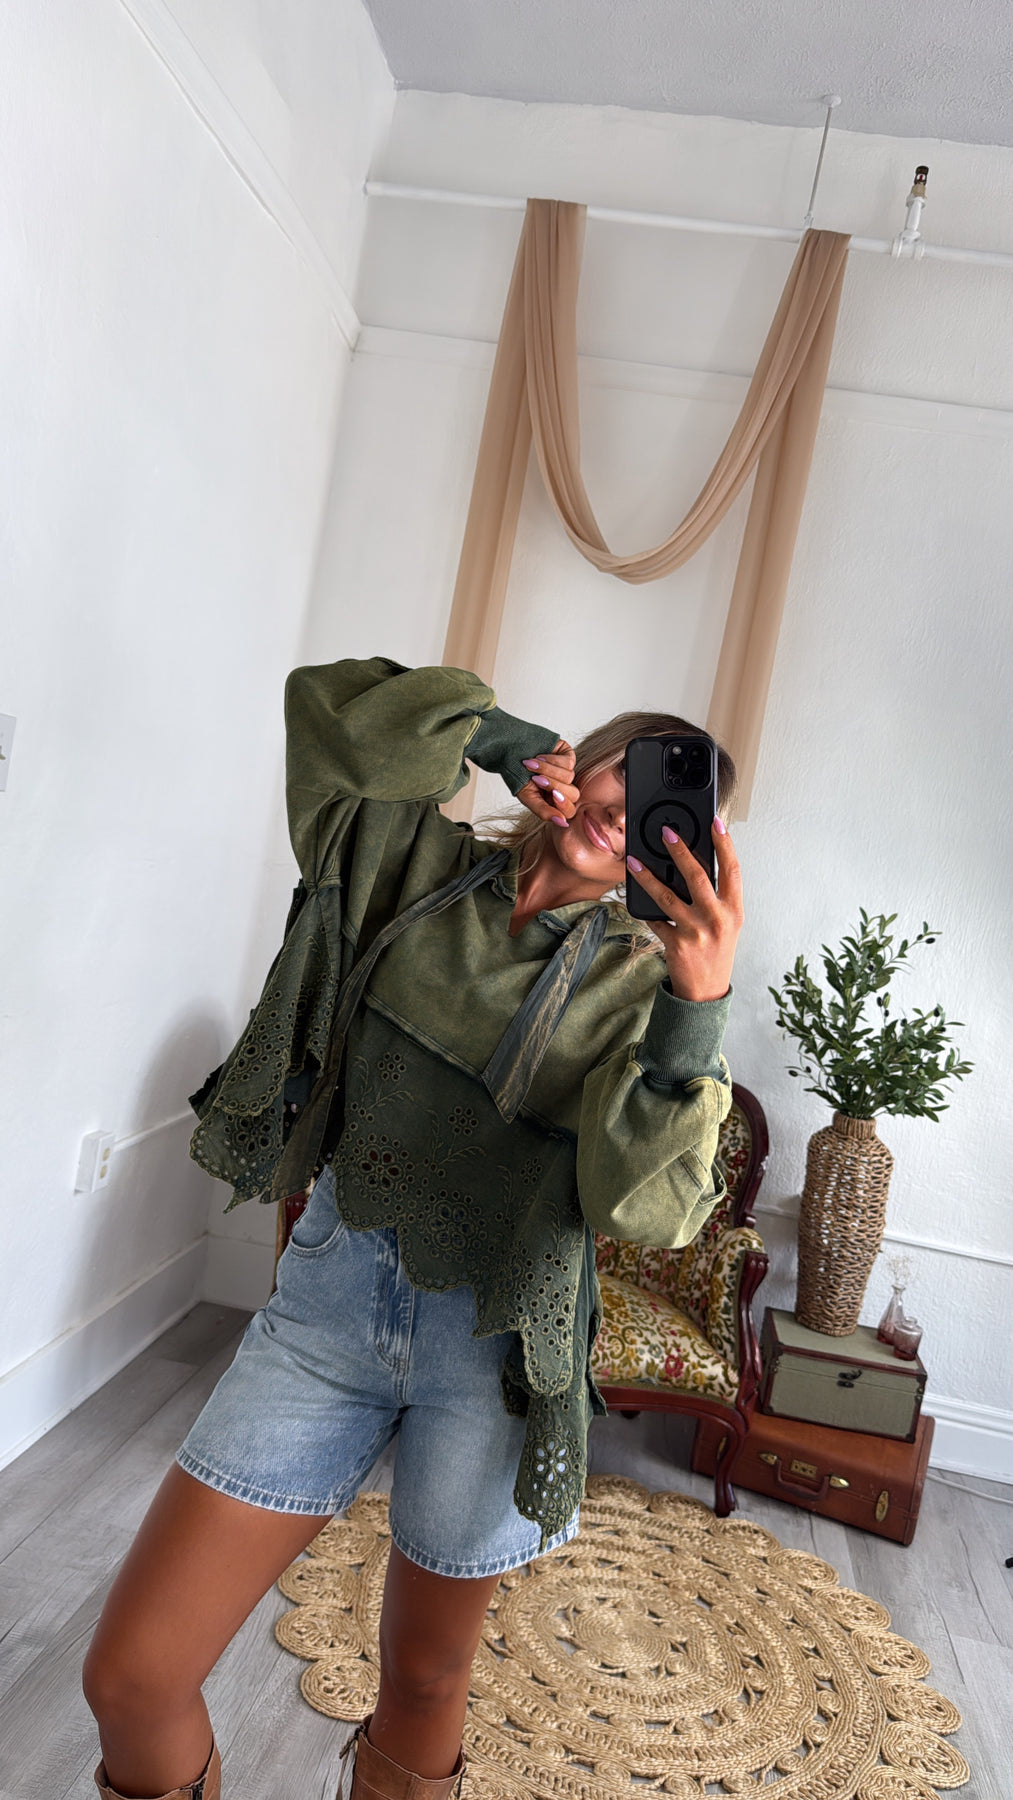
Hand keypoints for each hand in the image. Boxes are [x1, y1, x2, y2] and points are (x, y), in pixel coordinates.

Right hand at [517, 740, 579, 827]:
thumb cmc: (518, 776)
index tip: (552, 795)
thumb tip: (563, 823)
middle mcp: (564, 788)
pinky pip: (568, 762)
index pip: (569, 810)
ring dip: (548, 770)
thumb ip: (544, 812)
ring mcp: (568, 771)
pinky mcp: (568, 756)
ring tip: (531, 765)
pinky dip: (551, 760)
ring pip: (569, 777)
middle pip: (573, 794)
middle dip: (553, 785)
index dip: (564, 804)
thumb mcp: (528, 797)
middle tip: (536, 779)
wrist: (510, 753)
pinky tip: (538, 757)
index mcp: (555, 801)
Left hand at [627, 822, 743, 1002]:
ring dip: (647, 876)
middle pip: (697, 876)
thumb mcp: (726, 922)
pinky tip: (632, 894)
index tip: (715, 821)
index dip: (724, 843)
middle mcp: (717, 919)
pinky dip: (642, 907)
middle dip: (680, 850)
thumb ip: (716, 896)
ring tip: (633, 862)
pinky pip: (655, 919)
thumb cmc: (716, 950)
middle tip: (666, 833)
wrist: (706, 991)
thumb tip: (694, 864)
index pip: (732, 869)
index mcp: (734, 909)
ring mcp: (696, 932)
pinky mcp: (676, 944)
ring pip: (667, 895)